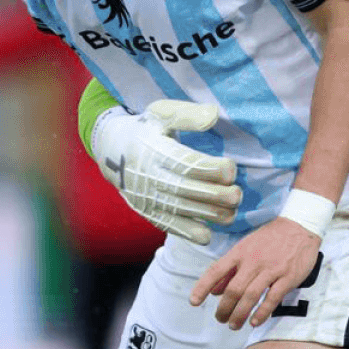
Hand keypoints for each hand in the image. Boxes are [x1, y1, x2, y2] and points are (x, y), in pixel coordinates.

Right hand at [91, 100, 242, 245]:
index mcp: (154, 149)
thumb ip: (187, 115)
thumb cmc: (145, 129)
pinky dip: (189, 232)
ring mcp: (147, 196)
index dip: (213, 170)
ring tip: (232, 212)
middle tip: (237, 195)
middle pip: (187, 190)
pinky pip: (169, 226)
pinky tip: (208, 234)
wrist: (111, 149)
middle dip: (217, 196)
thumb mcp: (160, 114)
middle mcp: (149, 175)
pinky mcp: (147, 211)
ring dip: (210, 215)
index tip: (231, 169)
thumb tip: (214, 115)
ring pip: (182, 211)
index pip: (187, 163)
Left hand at [189, 218, 320, 329]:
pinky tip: (254, 322)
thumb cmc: (270, 238)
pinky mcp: (288, 277)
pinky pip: (273, 298)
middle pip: (233, 289)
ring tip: (234, 325)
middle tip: (220, 319)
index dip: (202, 286)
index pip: (216, 270)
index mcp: (240, 252)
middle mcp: (253, 261)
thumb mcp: (246, 247)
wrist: (300, 226)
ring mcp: (271, 269)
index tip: (194, 302)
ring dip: (240, 314)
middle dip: (224, 308)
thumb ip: (230, 269)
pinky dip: (262, 312)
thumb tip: (214, 290)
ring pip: (251, 296)